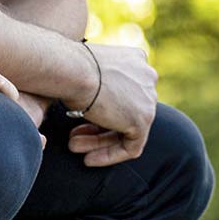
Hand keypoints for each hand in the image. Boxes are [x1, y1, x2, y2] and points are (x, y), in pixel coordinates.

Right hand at [68, 43, 157, 165]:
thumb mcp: (85, 70)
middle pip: (125, 111)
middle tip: (73, 137)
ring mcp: (148, 98)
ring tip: (74, 148)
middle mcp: (147, 76)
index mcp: (135, 60)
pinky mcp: (144, 119)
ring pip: (127, 129)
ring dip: (98, 142)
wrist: (74, 70)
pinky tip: (89, 160)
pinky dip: (110, 155)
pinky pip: (131, 146)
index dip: (100, 109)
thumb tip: (88, 100)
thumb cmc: (70, 67)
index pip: (123, 92)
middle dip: (98, 128)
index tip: (78, 120)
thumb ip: (96, 82)